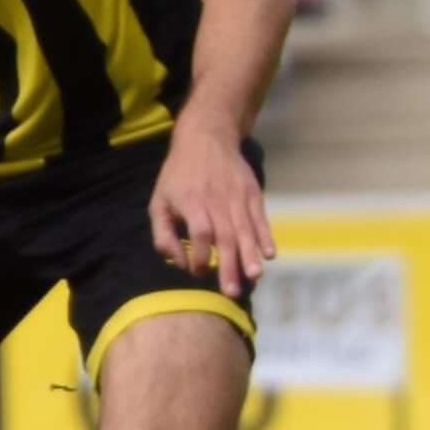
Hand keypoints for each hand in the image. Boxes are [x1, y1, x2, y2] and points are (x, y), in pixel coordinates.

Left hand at [148, 121, 275, 297]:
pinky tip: (269, 254)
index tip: (199, 272)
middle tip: (232, 292)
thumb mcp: (159, 201)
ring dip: (250, 255)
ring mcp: (237, 196)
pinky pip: (260, 218)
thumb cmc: (178, 175)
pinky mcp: (252, 193)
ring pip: (245, 229)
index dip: (199, 256)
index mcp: (191, 202)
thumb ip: (162, 233)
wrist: (207, 137)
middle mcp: (216, 200)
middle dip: (229, 265)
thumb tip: (175, 261)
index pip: (199, 234)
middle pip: (225, 236)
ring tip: (254, 276)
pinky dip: (265, 236)